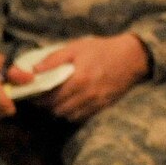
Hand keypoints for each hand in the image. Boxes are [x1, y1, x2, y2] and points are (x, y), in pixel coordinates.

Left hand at [34, 34, 149, 121]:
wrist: (133, 57)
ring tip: (56, 101)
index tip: (33, 94)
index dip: (38, 99)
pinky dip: (72, 113)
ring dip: (59, 111)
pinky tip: (71, 103)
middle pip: (58, 110)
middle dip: (47, 106)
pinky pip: (82, 116)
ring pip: (69, 116)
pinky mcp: (103, 106)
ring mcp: (96, 102)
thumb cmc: (103, 50)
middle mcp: (87, 95)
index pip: (51, 97)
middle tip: (42, 98)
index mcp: (79, 80)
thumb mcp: (77, 48)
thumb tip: (34, 70)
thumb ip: (54, 59)